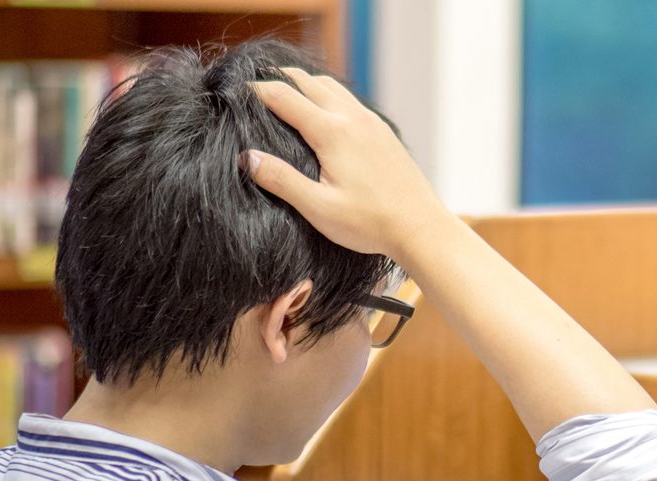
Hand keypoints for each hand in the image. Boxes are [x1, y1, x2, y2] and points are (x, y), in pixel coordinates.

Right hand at [245, 67, 452, 261]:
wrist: (421, 227)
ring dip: (306, 84)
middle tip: (256, 84)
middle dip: (279, 78)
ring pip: (332, 87)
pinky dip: (329, 95)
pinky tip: (324, 113)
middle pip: (308, 81)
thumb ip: (281, 180)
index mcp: (332, 131)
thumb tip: (247, 157)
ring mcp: (371, 122)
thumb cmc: (370, 222)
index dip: (256, 90)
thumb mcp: (319, 208)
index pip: (283, 96)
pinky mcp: (383, 132)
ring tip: (286, 92)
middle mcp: (352, 118)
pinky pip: (350, 100)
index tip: (236, 91)